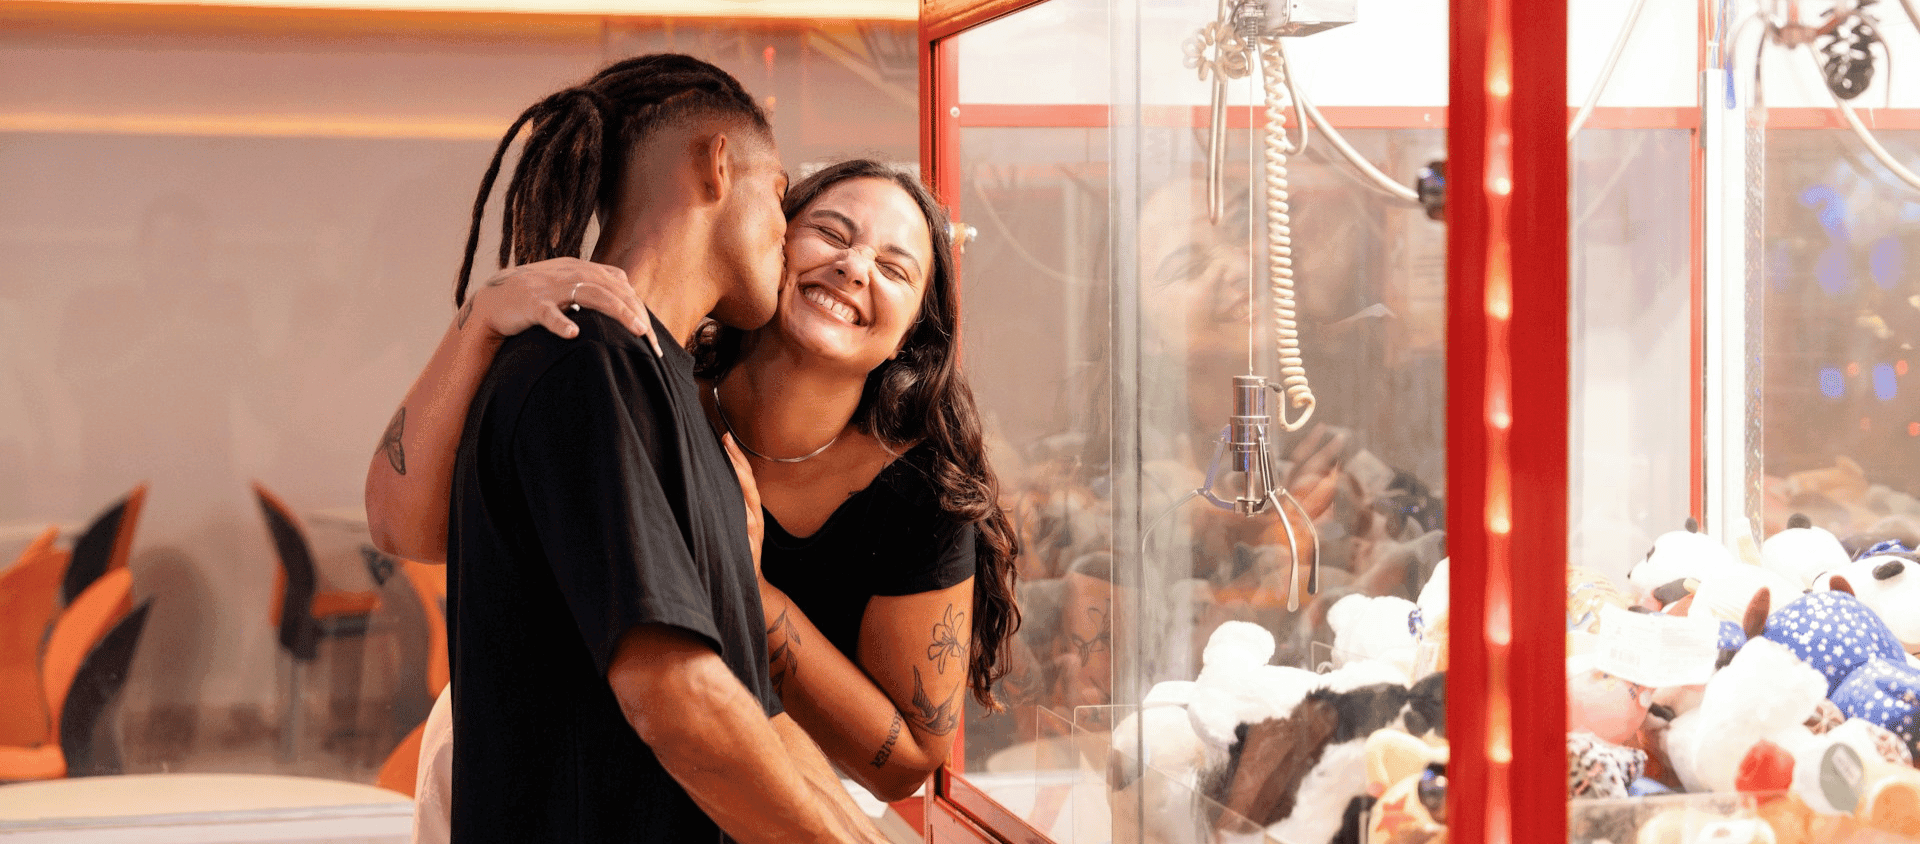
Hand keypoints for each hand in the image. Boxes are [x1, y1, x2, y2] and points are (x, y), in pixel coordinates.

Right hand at [461, 257, 660, 355]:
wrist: (494, 299)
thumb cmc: (538, 296)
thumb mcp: (571, 285)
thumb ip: (598, 286)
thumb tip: (630, 293)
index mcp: (583, 269)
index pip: (621, 287)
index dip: (640, 310)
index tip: (653, 339)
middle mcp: (572, 273)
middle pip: (614, 290)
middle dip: (637, 315)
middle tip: (652, 342)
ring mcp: (552, 288)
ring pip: (592, 295)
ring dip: (617, 312)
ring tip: (637, 331)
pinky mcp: (531, 303)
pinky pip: (548, 313)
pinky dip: (561, 323)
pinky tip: (573, 334)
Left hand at [722, 433, 764, 573]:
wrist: (752, 584)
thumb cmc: (740, 551)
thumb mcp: (736, 526)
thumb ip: (729, 506)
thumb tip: (710, 481)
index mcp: (750, 510)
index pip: (745, 478)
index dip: (737, 458)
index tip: (725, 437)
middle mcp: (754, 519)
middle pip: (748, 486)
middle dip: (738, 464)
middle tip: (726, 442)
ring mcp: (753, 535)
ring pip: (747, 507)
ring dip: (741, 487)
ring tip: (732, 467)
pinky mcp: (748, 553)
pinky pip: (745, 536)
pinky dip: (743, 523)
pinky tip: (739, 512)